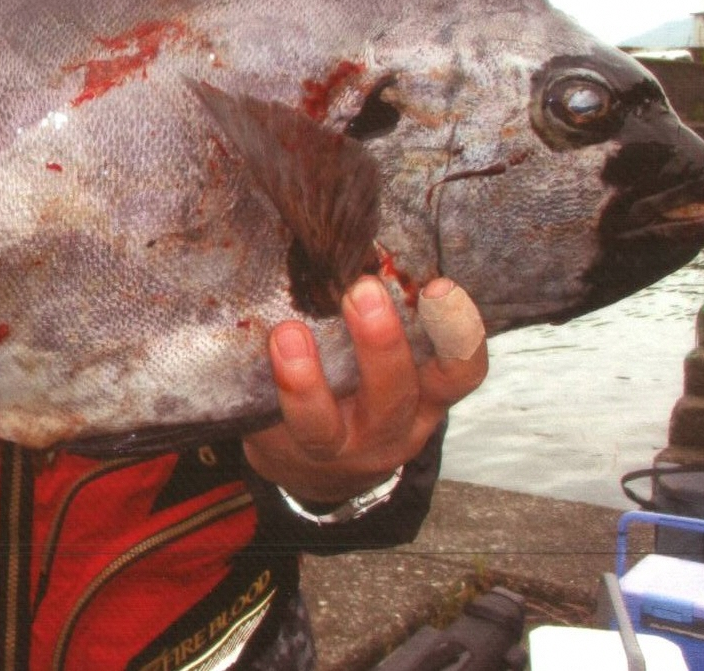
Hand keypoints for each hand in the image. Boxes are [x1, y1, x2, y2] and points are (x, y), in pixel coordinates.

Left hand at [243, 276, 487, 504]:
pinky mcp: (285, 455)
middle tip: (361, 290)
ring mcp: (335, 450)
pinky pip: (270, 429)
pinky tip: (244, 360)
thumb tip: (361, 235)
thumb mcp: (391, 367)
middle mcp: (387, 429)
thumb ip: (391, 319)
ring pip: (321, 427)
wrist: (315, 468)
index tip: (440, 288)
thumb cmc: (359, 391)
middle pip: (393, 396)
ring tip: (286, 334)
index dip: (458, 335)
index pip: (460, 372)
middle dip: (379, 344)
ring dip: (304, 382)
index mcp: (424, 398)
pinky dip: (259, 395)